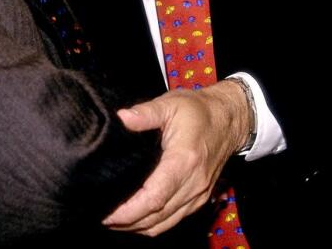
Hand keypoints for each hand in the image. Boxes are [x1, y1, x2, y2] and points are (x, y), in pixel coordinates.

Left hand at [102, 80, 252, 235]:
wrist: (230, 119)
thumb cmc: (199, 110)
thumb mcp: (170, 104)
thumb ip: (145, 113)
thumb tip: (121, 118)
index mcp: (184, 161)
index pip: (155, 198)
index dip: (129, 211)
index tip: (107, 213)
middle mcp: (193, 183)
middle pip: (157, 216)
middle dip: (127, 223)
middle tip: (101, 217)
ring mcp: (198, 194)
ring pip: (165, 223)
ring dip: (138, 227)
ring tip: (113, 221)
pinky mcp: (200, 198)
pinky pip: (174, 220)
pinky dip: (153, 224)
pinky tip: (136, 218)